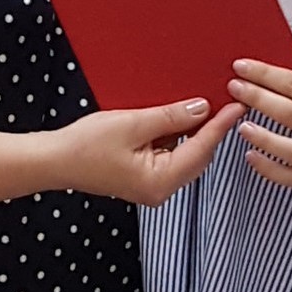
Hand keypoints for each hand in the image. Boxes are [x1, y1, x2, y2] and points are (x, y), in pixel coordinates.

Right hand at [55, 97, 243, 205]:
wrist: (54, 161)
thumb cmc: (84, 146)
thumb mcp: (132, 123)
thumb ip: (170, 117)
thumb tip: (201, 108)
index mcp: (160, 181)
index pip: (201, 149)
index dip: (220, 125)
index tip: (238, 106)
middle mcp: (161, 190)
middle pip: (197, 156)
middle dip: (209, 129)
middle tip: (225, 101)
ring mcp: (153, 187)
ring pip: (185, 156)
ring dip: (192, 133)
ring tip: (202, 105)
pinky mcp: (144, 179)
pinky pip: (170, 157)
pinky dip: (176, 139)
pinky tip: (177, 119)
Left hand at [229, 60, 291, 186]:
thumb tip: (255, 76)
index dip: (266, 75)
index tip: (242, 67)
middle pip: (290, 114)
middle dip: (258, 98)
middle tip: (235, 87)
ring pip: (290, 150)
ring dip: (263, 138)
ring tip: (242, 126)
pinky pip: (291, 177)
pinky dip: (269, 169)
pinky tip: (250, 156)